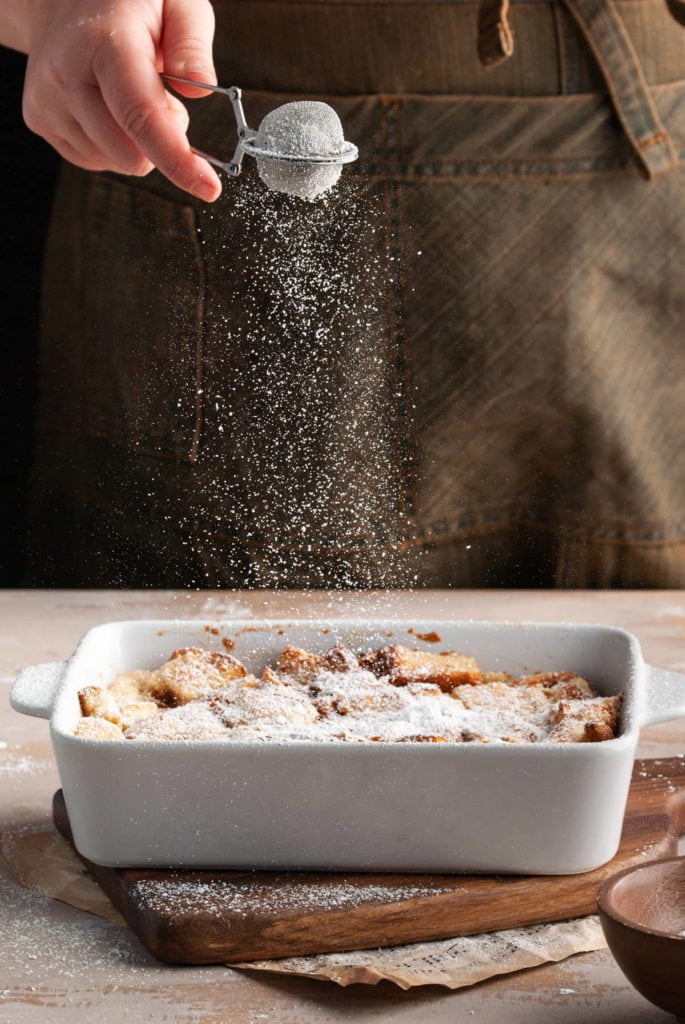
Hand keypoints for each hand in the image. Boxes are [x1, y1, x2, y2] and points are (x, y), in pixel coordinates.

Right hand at [22, 0, 221, 200]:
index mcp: (104, 43)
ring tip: (130, 95)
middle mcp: (67, 74)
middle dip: (163, 143)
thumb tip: (199, 89)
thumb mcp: (177, 1)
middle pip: (131, 154)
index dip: (178, 159)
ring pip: (115, 163)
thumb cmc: (128, 1)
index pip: (142, 116)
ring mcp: (47, 100)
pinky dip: (114, 145)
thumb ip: (193, 43)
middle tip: (164, 98)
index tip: (209, 188)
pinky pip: (94, 160)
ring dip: (136, 143)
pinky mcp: (39, 119)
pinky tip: (109, 107)